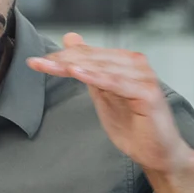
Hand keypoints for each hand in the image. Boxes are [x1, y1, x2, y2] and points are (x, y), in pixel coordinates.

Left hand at [27, 33, 190, 173]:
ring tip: (51, 65)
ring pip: (102, 68)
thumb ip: (88, 68)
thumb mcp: (102, 93)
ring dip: (75, 66)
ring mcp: (144, 77)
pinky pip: (116, 83)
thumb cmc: (134, 126)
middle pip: (93, 58)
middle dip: (63, 60)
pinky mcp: (148, 93)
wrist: (157, 153)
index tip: (36, 61)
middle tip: (37, 62)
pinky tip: (77, 73)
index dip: (62, 56)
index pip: (88, 54)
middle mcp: (137, 64)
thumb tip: (70, 39)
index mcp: (126, 62)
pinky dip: (96, 77)